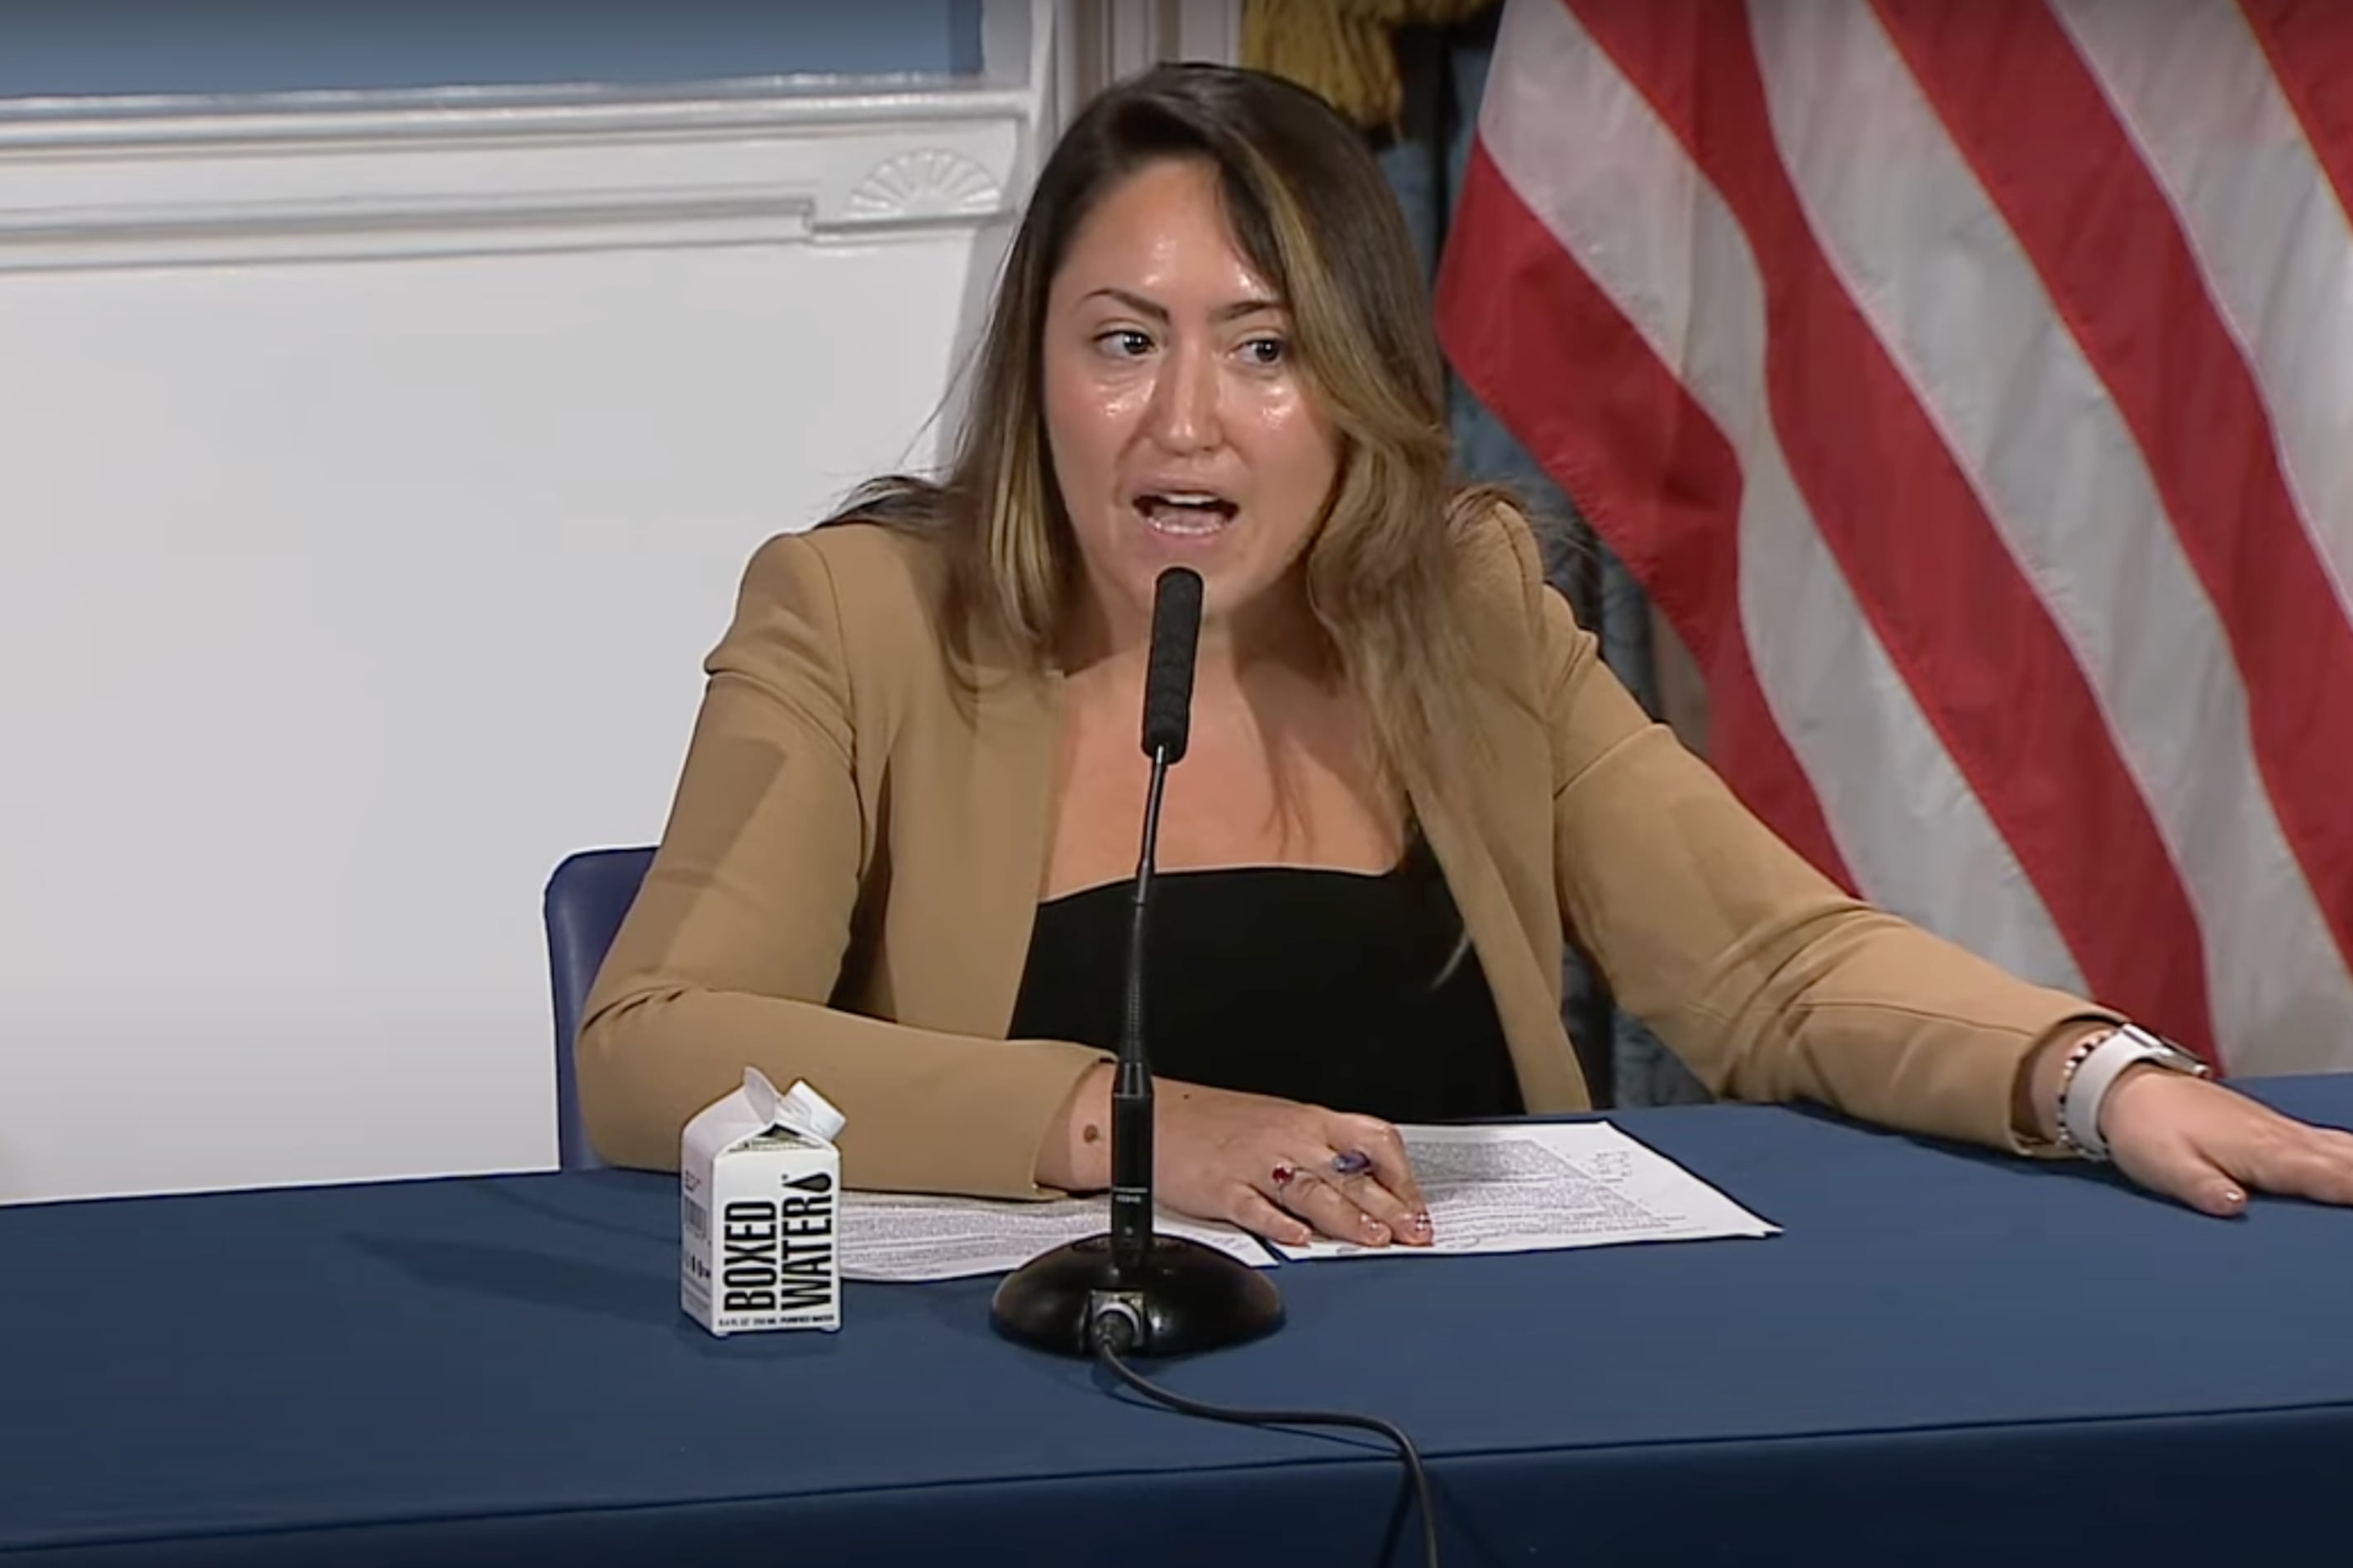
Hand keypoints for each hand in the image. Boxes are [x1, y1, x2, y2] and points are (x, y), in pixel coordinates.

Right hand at [1033, 1063, 1431, 1246]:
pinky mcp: (1222, 1189)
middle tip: (1416, 1233)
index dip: (1402, 1173)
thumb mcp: (1278, 1122)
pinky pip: (1256, 1209)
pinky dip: (1280, 1225)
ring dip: (1347, 1217)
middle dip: (1389, 1206)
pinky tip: (1300, 1241)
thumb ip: (1320, 1151)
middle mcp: (1289, 1139)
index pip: (1372, 1140)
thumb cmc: (1216, 1123)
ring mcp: (1256, 1165)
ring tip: (1374, 1239)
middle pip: (1350, 1173)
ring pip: (1313, 1190)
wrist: (1153, 1116)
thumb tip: (1368, 1185)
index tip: (1419, 1203)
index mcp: (1308, 1120)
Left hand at [2098, 1067, 2352, 1215]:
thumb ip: (2200, 1187)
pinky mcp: (2281, 1133)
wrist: (2129, 1089)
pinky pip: (2337, 1145)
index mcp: (2265, 1153)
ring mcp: (2287, 1132)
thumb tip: (2235, 1206)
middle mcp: (2287, 1139)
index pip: (2331, 1177)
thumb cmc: (2147, 1132)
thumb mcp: (2164, 1166)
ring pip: (2350, 1150)